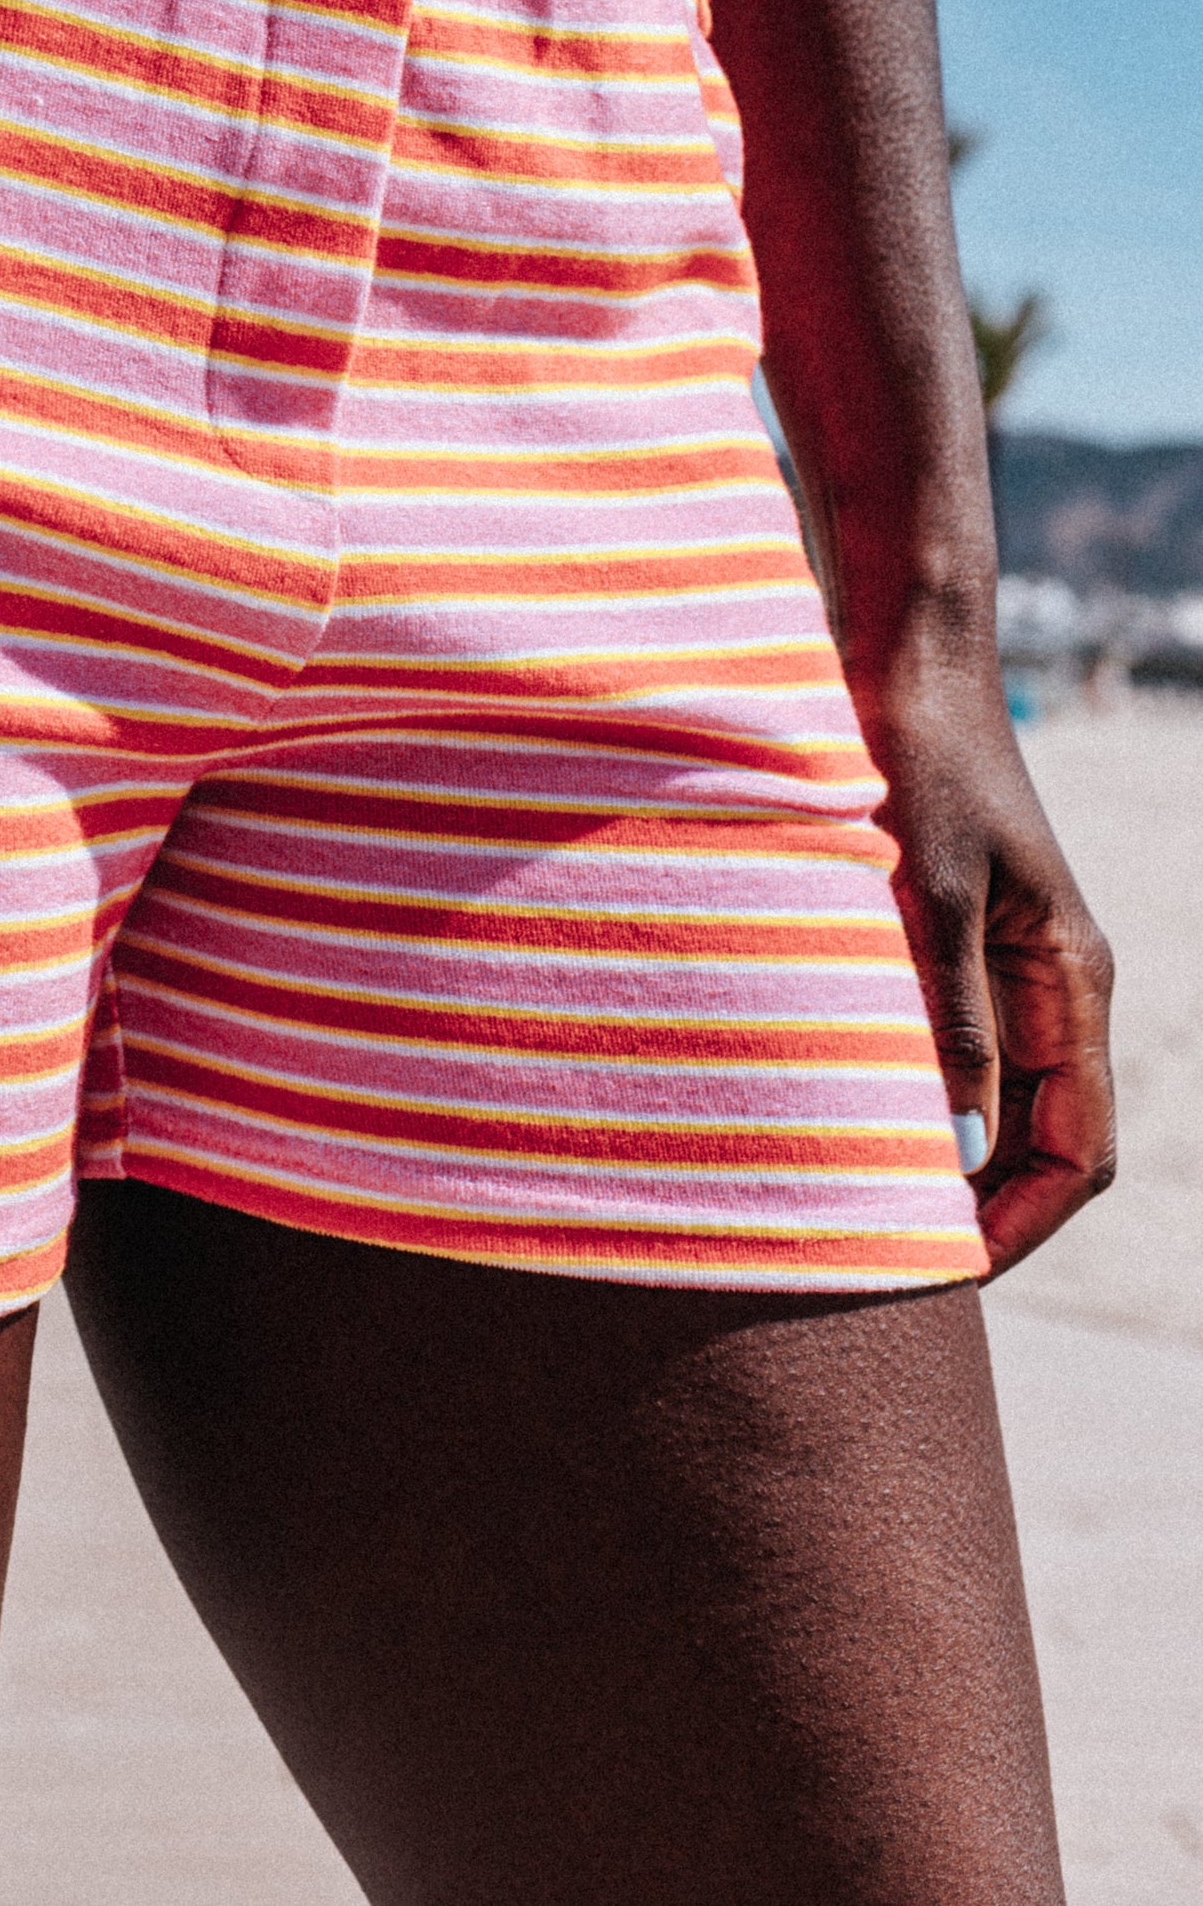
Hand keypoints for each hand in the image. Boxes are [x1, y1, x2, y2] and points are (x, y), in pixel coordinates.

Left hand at [859, 598, 1115, 1276]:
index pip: (1079, 1152)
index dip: (1022, 1225)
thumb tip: (957, 1144)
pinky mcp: (952, 936)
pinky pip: (950, 1044)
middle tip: (890, 1256)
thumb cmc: (919, 762)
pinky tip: (845, 1112)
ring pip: (995, 1099)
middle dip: (984, 1210)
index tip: (943, 1266)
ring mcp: (1005, 961)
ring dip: (944, 1155)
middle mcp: (1052, 983)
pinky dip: (913, 1092)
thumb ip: (948, 1015)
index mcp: (1070, 981)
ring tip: (860, 1202)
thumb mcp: (928, 896)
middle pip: (1044, 1142)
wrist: (901, 658)